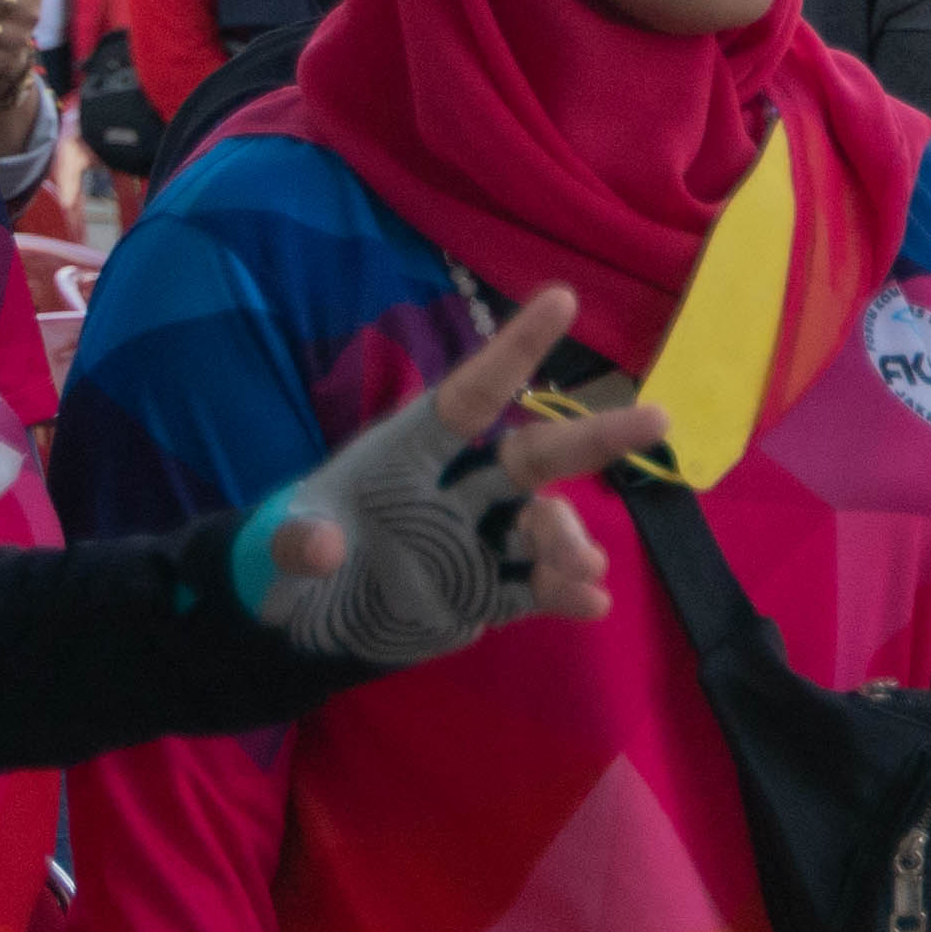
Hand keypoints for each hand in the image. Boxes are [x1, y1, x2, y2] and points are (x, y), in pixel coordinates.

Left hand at [230, 286, 668, 661]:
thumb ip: (296, 542)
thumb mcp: (271, 549)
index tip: (564, 299)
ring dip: (571, 539)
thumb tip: (325, 546)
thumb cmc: (278, 562)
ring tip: (582, 568)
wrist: (292, 631)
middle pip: (537, 457)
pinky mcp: (484, 592)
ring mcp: (477, 541)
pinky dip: (567, 593)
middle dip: (597, 437)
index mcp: (410, 454)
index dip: (516, 350)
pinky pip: (537, 589)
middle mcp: (457, 488)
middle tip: (658, 419)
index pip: (472, 396)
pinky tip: (590, 604)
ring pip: (544, 525)